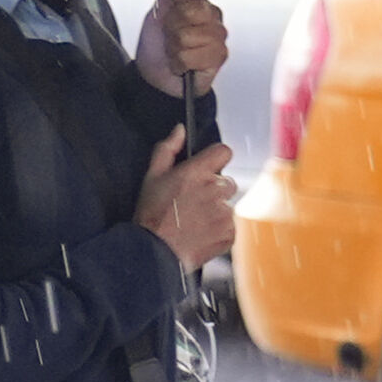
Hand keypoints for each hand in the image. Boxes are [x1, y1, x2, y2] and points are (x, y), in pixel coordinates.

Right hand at [137, 127, 237, 268]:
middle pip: (228, 181)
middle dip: (215, 189)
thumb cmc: (151, 214)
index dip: (217, 159)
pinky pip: (230, 226)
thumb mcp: (152, 176)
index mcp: (198, 172)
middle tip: (194, 203)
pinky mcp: (229, 234)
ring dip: (216, 211)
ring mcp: (225, 213)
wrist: (155, 252)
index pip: (224, 152)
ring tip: (194, 222)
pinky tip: (200, 234)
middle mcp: (216, 190)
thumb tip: (180, 130)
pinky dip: (219, 230)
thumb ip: (167, 149)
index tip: (208, 168)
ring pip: (228, 205)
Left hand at [139, 0, 228, 88]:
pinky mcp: (219, 55)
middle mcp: (210, 14)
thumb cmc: (156, 45)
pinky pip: (194, 54)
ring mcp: (217, 35)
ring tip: (175, 51)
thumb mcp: (156, 13)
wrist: (155, 78)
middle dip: (173, 25)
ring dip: (175, 47)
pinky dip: (181, 62)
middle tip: (170, 33)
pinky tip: (182, 64)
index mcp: (196, 0)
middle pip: (193, 9)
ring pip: (191, 35)